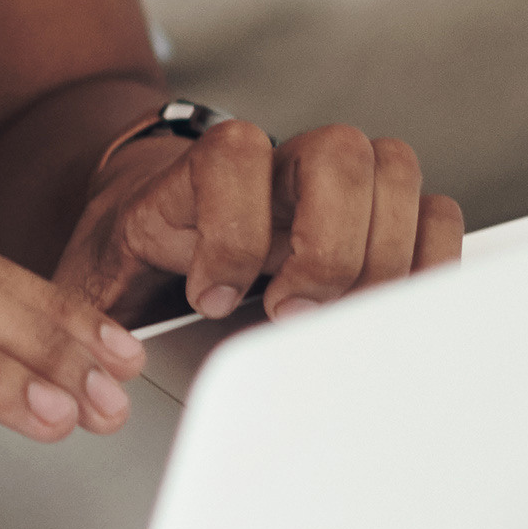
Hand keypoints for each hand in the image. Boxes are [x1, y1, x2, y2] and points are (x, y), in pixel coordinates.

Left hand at [56, 116, 461, 326]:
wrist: (150, 215)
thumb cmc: (130, 254)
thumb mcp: (98, 281)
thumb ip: (95, 318)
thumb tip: (103, 376)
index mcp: (198, 176)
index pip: (234, 154)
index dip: (231, 230)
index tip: (208, 297)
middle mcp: (275, 167)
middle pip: (338, 152)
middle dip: (327, 246)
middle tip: (288, 311)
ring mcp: (329, 185)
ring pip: (392, 166)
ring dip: (383, 250)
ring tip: (342, 312)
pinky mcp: (373, 214)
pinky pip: (432, 207)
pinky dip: (428, 256)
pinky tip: (385, 307)